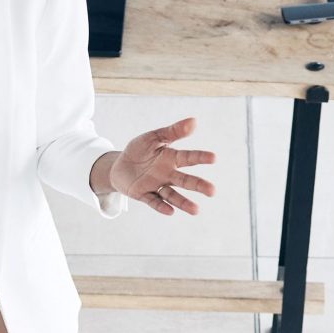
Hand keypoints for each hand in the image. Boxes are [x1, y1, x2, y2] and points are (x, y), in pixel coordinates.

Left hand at [98, 118, 216, 216]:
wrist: (119, 165)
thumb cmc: (139, 150)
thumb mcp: (153, 137)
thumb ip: (172, 131)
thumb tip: (194, 121)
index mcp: (171, 158)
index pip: (188, 158)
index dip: (200, 157)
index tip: (214, 158)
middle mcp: (167, 174)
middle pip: (184, 181)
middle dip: (198, 185)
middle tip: (212, 191)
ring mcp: (156, 186)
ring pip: (172, 195)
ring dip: (183, 203)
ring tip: (196, 210)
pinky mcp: (143, 195)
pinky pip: (153, 201)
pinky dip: (161, 206)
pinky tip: (170, 211)